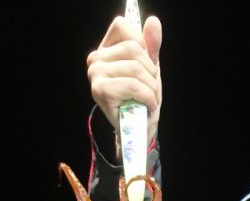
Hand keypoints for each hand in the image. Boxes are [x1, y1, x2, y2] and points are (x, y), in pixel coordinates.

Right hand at [87, 15, 161, 145]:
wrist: (139, 128)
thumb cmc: (142, 98)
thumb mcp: (149, 67)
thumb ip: (151, 45)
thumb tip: (153, 22)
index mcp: (104, 50)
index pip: (124, 28)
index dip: (142, 46)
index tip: (145, 67)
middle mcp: (96, 60)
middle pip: (134, 49)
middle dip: (150, 72)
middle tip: (150, 89)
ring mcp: (96, 75)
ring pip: (135, 68)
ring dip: (150, 87)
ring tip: (149, 99)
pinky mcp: (101, 91)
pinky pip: (133, 85)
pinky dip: (146, 96)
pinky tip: (146, 105)